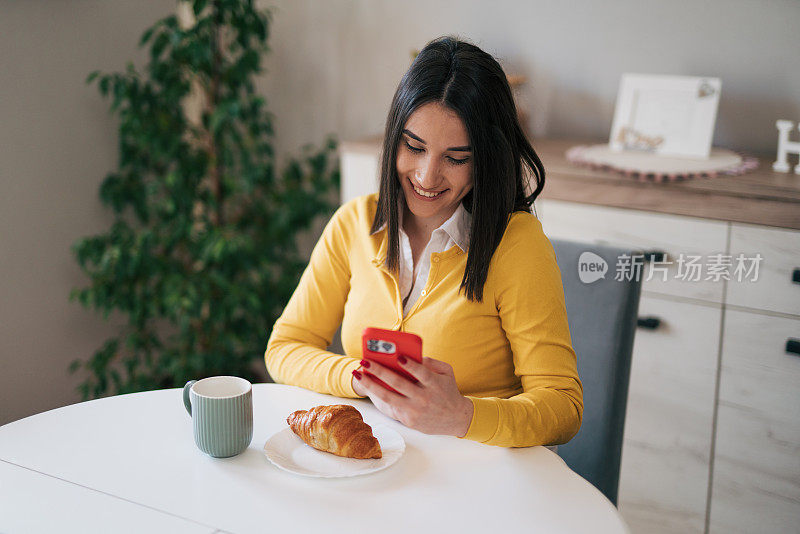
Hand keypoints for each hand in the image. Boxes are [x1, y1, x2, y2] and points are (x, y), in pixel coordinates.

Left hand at [351, 356, 473, 437]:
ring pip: (388, 397)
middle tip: (365, 361)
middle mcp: (424, 398)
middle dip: (379, 371)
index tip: (398, 356)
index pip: (421, 373)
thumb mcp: (447, 372)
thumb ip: (431, 362)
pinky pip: (390, 406)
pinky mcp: (409, 420)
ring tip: (358, 374)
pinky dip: (377, 396)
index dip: (410, 365)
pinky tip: (367, 387)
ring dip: (371, 385)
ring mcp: (415, 410)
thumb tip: (410, 356)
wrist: (456, 419)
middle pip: (398, 383)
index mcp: (434, 384)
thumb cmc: (448, 391)